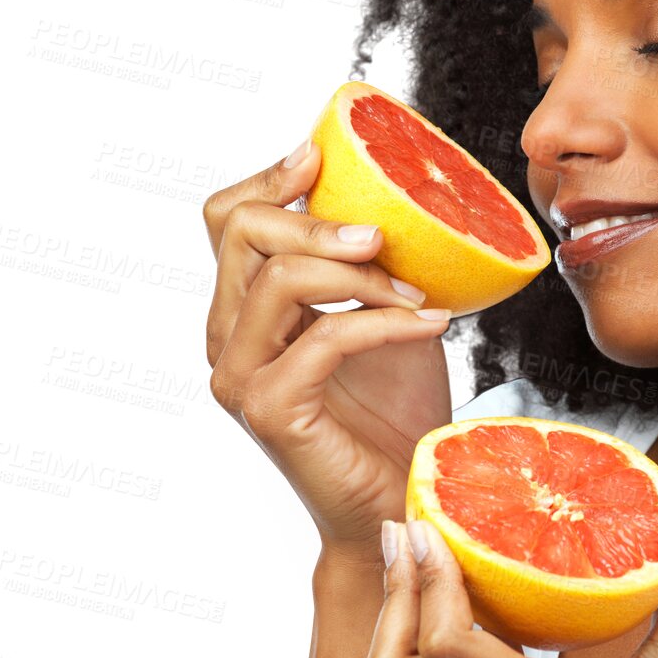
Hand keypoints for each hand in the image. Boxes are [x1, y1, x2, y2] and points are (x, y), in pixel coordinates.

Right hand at [204, 141, 453, 561]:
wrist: (403, 499)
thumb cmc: (395, 414)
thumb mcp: (383, 314)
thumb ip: (364, 264)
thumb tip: (396, 199)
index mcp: (245, 310)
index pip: (228, 220)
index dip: (268, 178)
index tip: (321, 158)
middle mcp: (229, 340)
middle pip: (242, 234)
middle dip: (319, 222)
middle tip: (383, 237)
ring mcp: (242, 378)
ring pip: (278, 279)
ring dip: (359, 275)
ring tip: (417, 291)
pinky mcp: (271, 410)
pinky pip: (325, 336)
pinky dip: (385, 322)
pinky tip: (429, 324)